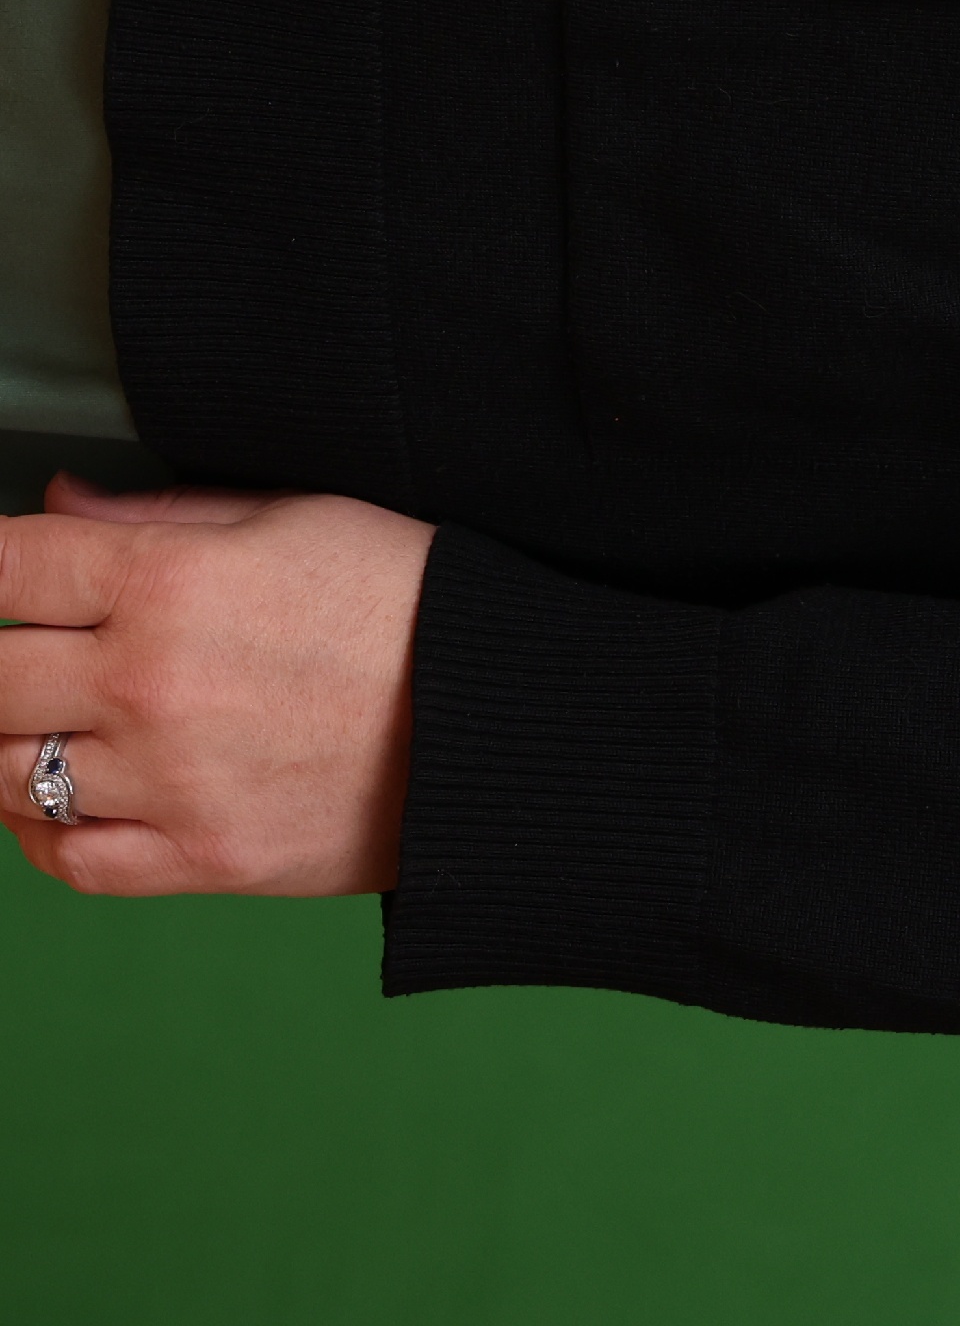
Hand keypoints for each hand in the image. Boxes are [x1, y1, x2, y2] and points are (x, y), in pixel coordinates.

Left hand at [0, 476, 430, 897]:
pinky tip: (58, 798)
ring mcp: (168, 780)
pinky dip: (39, 831)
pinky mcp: (198, 856)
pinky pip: (64, 858)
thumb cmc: (418, 604)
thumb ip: (166, 513)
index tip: (1, 572)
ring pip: (3, 771)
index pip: (8, 566)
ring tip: (43, 722)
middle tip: (31, 649)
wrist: (508, 718)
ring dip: (9, 741)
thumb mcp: (302, 517)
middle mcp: (150, 684)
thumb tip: (63, 503)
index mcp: (173, 582)